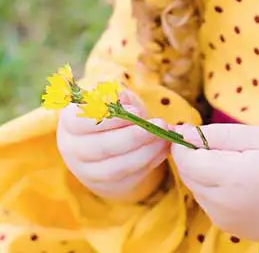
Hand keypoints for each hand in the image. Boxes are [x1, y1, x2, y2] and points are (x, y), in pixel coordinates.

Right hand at [56, 89, 170, 201]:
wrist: (107, 141)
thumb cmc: (109, 112)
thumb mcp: (111, 97)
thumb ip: (116, 96)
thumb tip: (123, 100)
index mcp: (69, 122)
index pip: (81, 122)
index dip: (110, 118)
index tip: (137, 111)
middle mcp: (73, 149)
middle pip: (102, 147)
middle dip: (134, 137)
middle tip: (160, 124)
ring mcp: (86, 172)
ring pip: (116, 167)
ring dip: (145, 152)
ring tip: (165, 137)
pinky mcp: (105, 186)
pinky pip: (128, 177)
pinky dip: (149, 163)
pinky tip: (163, 148)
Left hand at [171, 123, 258, 249]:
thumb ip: (222, 134)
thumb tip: (187, 133)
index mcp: (230, 179)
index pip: (185, 160)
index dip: (183, 141)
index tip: (192, 126)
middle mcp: (222, 206)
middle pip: (189, 176)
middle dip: (193, 155)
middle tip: (220, 140)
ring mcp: (226, 222)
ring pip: (198, 190)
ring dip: (205, 171)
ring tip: (237, 158)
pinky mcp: (233, 230)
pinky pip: (211, 204)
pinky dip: (216, 187)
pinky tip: (242, 178)